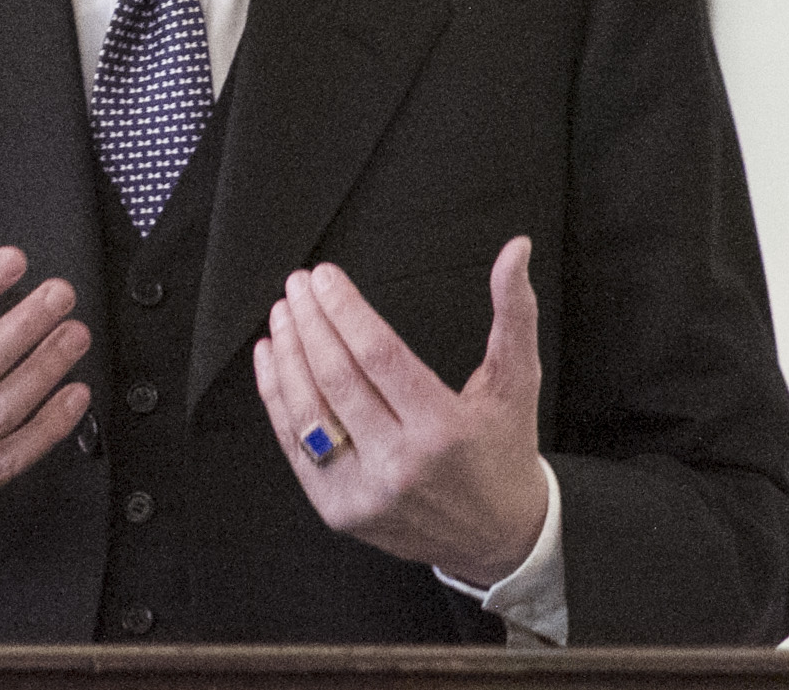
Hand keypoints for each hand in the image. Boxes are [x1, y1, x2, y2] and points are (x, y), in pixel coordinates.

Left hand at [252, 236, 547, 587]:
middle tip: (297, 284)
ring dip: (287, 355)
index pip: (378, 356)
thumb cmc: (504, 450)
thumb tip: (515, 249)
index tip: (325, 277)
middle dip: (310, 322)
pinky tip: (270, 358)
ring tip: (282, 314)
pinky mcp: (338, 510)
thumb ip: (514, 312)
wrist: (498, 539)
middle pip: (337, 379)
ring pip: (308, 412)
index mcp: (443, 429)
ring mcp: (364, 492)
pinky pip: (295, 445)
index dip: (345, 311)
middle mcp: (400, 464)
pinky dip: (277, 397)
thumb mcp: (518, 382)